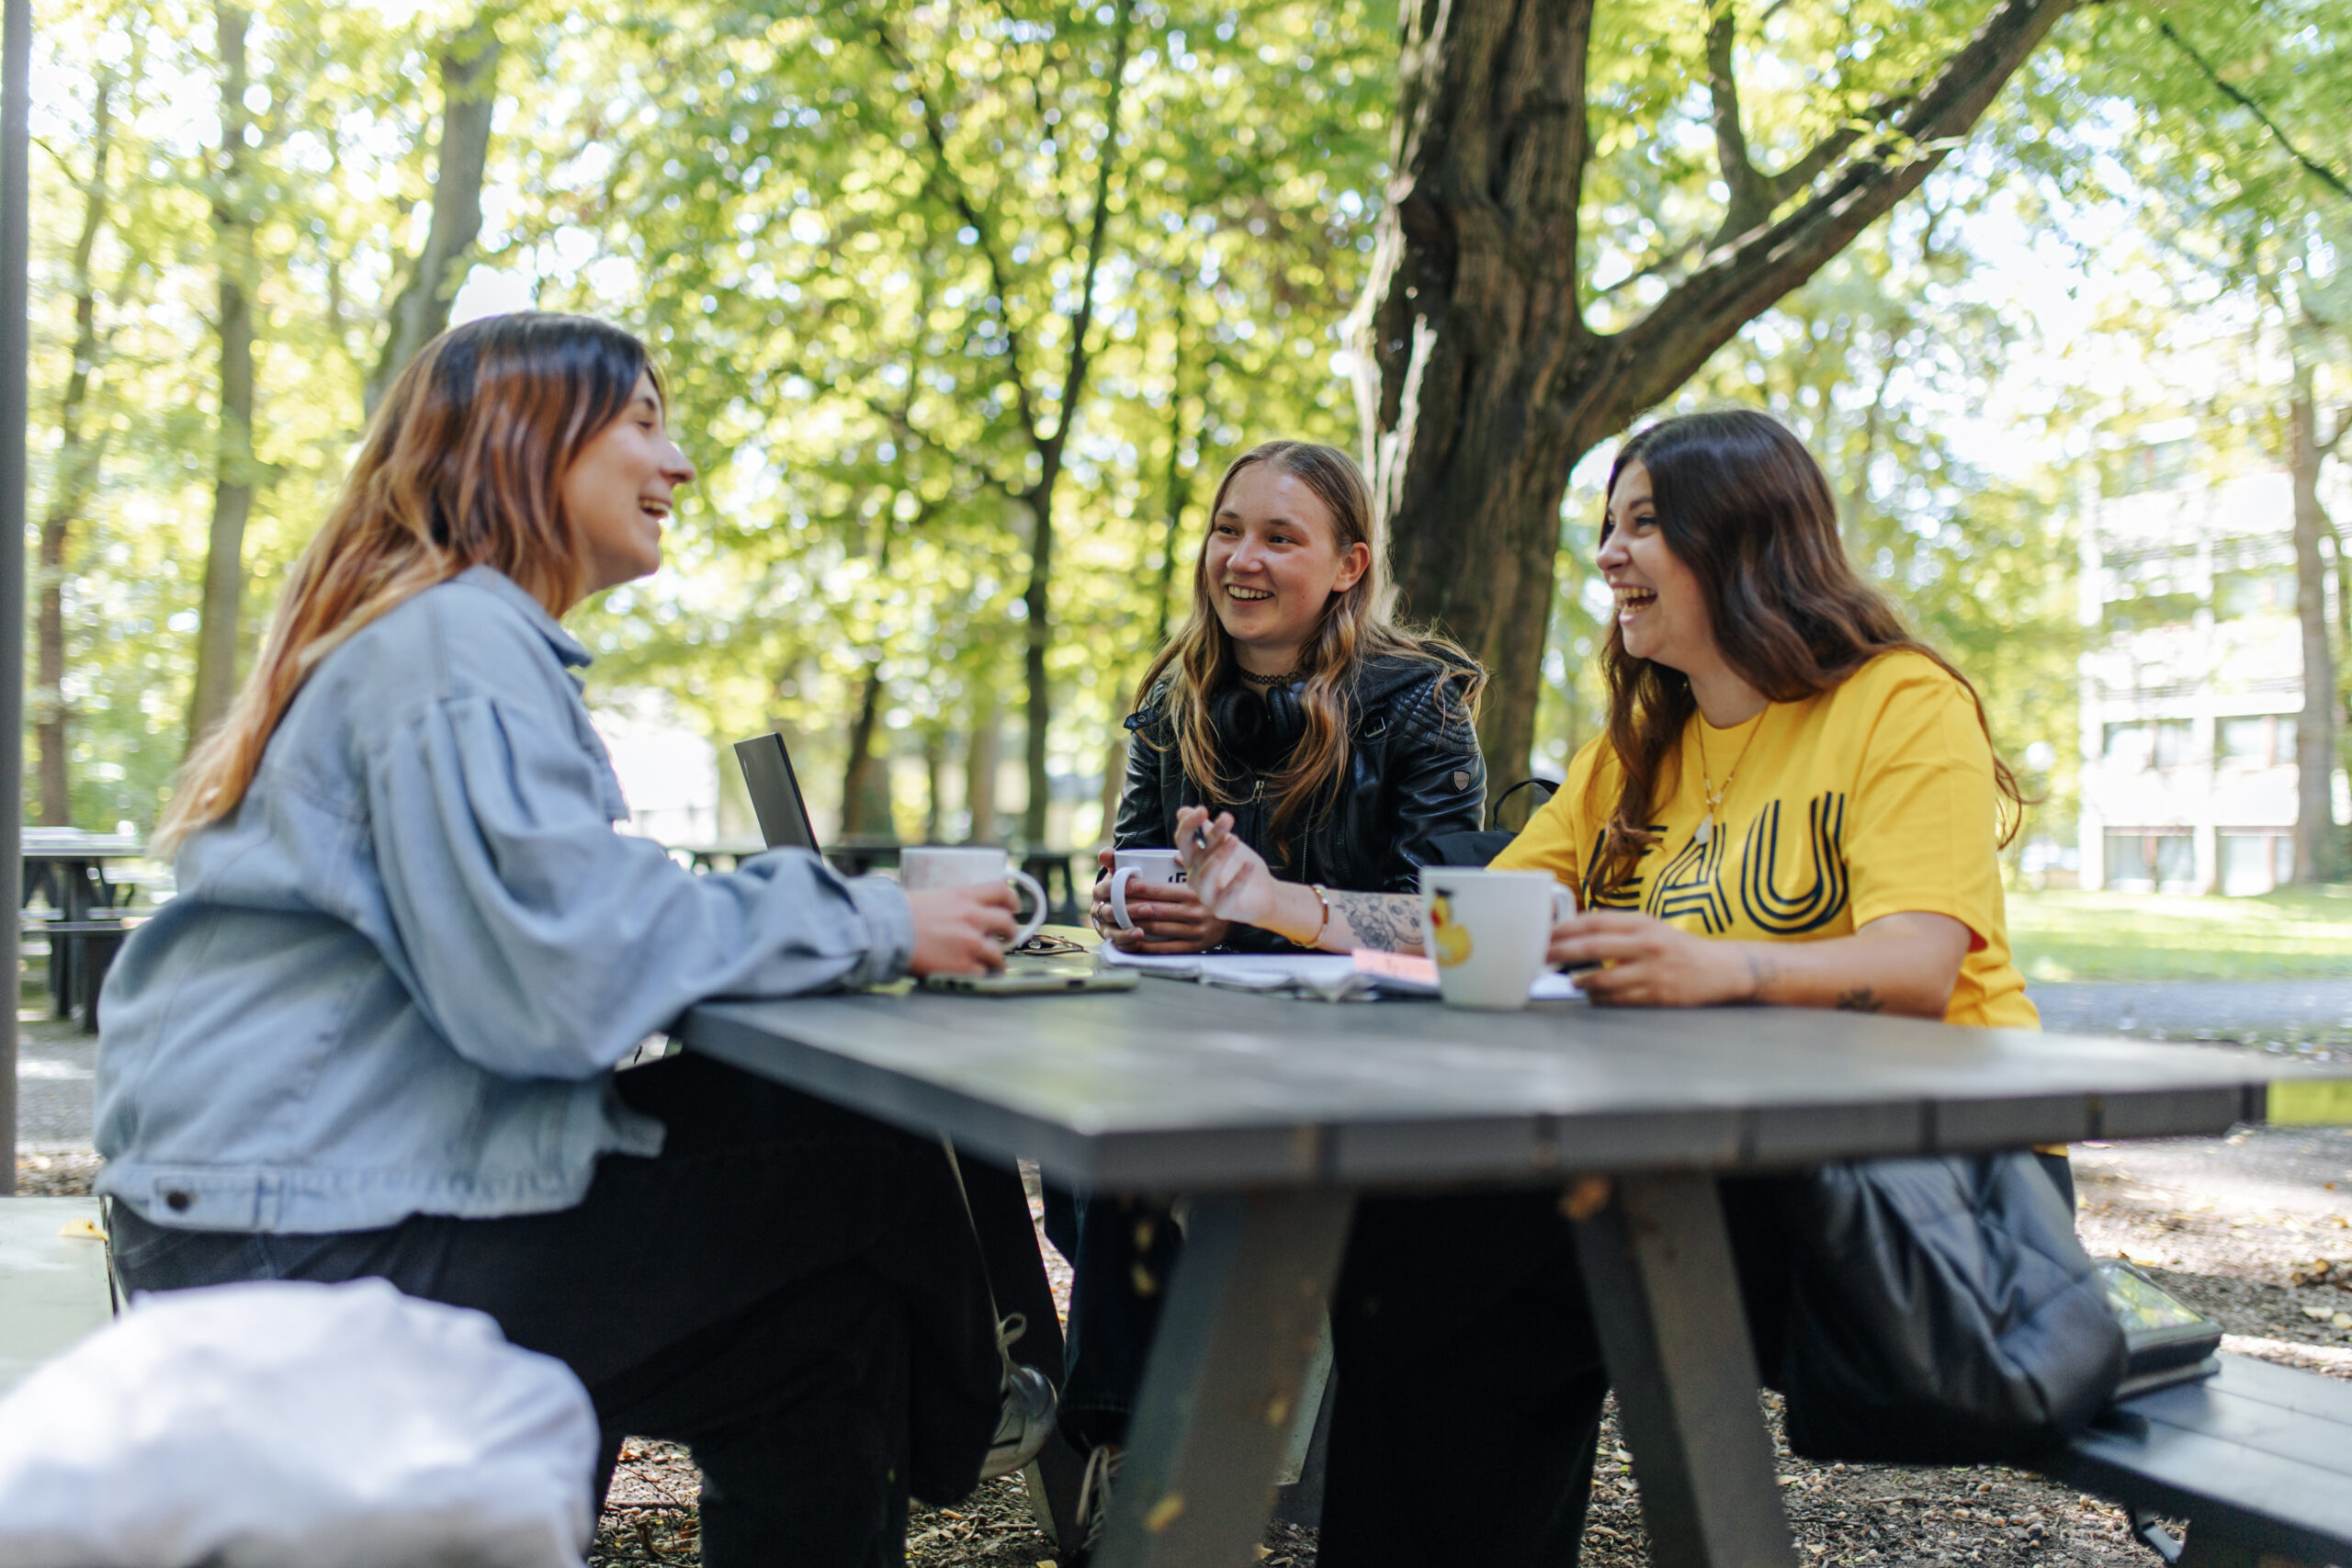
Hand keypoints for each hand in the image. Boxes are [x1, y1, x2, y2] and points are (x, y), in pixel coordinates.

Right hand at [907, 884, 1019, 975]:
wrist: (886, 933)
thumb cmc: (899, 914)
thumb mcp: (931, 897)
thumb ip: (951, 904)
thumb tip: (955, 912)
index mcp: (964, 896)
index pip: (1000, 891)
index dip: (1012, 900)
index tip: (1014, 907)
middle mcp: (972, 918)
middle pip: (1007, 923)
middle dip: (1011, 932)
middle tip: (1007, 937)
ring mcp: (970, 943)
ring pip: (999, 953)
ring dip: (996, 958)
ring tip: (992, 961)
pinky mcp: (963, 965)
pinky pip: (983, 972)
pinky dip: (979, 973)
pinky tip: (973, 972)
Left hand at [1091, 848, 1230, 951]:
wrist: (1244, 913)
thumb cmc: (1218, 889)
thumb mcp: (1207, 873)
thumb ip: (1190, 862)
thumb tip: (1173, 853)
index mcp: (1192, 891)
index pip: (1157, 890)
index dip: (1134, 888)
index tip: (1116, 886)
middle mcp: (1193, 910)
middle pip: (1151, 910)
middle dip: (1125, 909)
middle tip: (1106, 907)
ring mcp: (1194, 930)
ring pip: (1155, 928)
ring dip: (1131, 926)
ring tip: (1114, 922)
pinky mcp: (1195, 946)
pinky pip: (1165, 947)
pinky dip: (1146, 945)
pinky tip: (1132, 941)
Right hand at [1174, 805, 1282, 930]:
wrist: (1264, 894)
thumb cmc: (1241, 866)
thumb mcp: (1226, 843)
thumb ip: (1207, 829)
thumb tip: (1183, 810)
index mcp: (1193, 859)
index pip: (1183, 840)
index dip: (1189, 824)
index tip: (1203, 810)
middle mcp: (1195, 876)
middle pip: (1194, 854)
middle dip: (1209, 835)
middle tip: (1226, 818)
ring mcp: (1206, 895)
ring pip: (1206, 874)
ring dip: (1220, 855)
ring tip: (1235, 839)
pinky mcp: (1222, 909)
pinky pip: (1227, 895)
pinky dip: (1238, 879)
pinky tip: (1249, 865)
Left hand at [1544, 911, 1754, 1007]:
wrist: (1720, 970)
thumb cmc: (1677, 948)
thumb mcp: (1650, 928)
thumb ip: (1617, 928)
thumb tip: (1575, 931)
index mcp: (1642, 923)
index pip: (1595, 921)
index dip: (1566, 928)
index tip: (1544, 934)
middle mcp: (1646, 945)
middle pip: (1593, 947)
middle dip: (1561, 952)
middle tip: (1542, 958)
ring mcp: (1651, 972)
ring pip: (1603, 979)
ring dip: (1580, 981)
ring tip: (1571, 982)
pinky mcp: (1657, 996)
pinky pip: (1618, 1000)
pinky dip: (1601, 999)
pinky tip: (1594, 997)